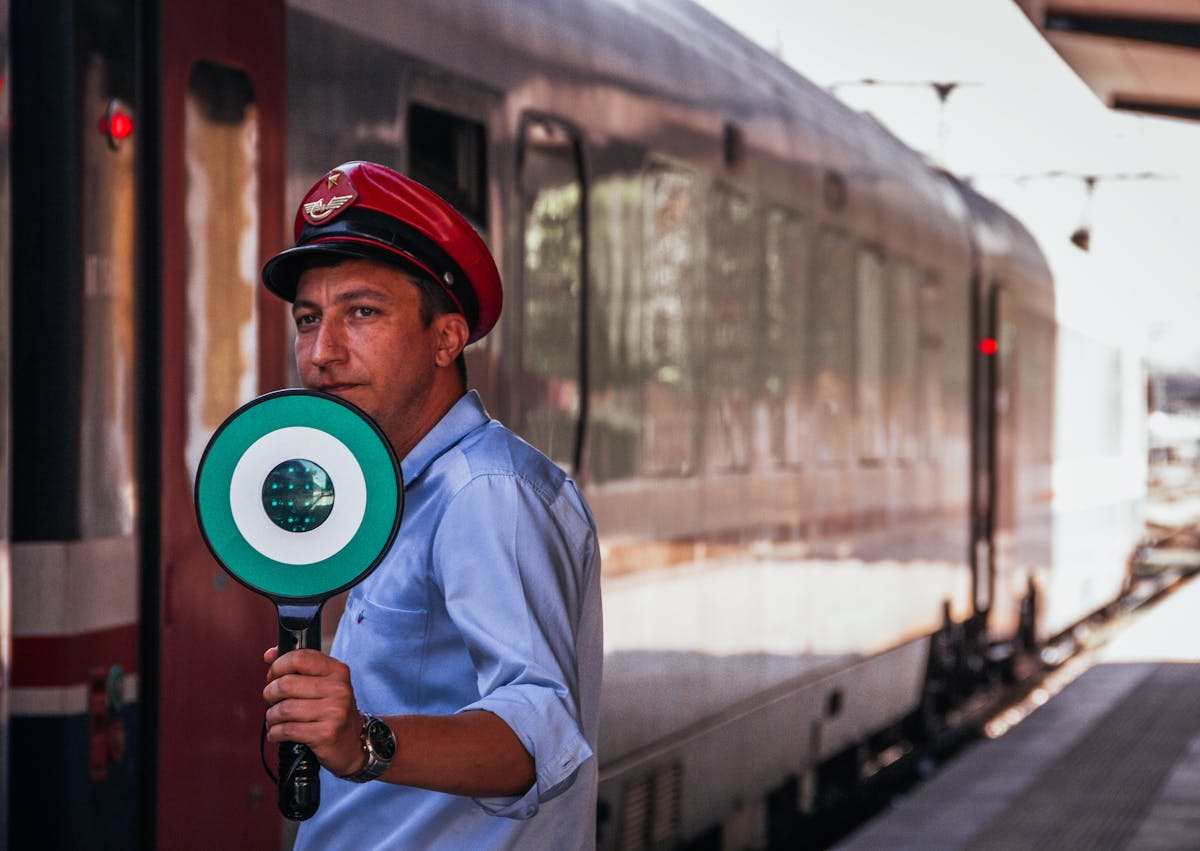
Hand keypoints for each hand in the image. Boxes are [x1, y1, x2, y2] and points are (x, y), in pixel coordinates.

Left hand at [263, 647, 364, 776]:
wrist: (353, 741)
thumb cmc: (332, 709)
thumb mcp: (324, 683)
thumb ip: (299, 666)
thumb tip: (269, 654)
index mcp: (337, 671)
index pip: (300, 658)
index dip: (278, 666)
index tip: (273, 676)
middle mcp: (338, 689)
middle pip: (286, 684)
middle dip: (270, 693)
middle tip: (271, 700)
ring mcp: (334, 712)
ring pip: (284, 709)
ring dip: (271, 716)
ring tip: (274, 719)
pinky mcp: (326, 733)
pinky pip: (287, 730)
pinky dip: (275, 732)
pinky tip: (277, 732)